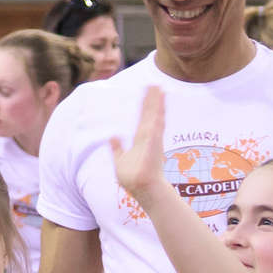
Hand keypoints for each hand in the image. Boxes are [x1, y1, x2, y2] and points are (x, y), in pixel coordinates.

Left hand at [106, 86, 169, 203]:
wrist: (142, 187)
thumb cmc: (133, 179)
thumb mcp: (120, 161)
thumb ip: (117, 149)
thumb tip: (113, 137)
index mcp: (141, 141)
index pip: (143, 120)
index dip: (145, 108)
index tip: (147, 96)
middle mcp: (148, 137)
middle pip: (150, 114)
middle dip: (152, 99)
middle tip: (155, 85)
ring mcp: (152, 136)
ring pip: (154, 113)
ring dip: (156, 99)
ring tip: (157, 86)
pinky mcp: (155, 137)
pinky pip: (156, 118)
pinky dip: (158, 106)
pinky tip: (160, 96)